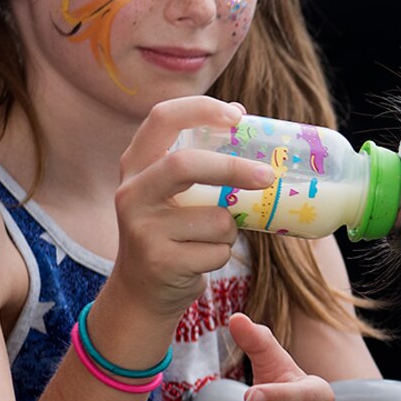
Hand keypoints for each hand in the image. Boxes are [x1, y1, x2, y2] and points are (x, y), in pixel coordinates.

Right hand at [105, 97, 275, 324]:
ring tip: (210, 238)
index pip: (162, 118)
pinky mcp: (159, 261)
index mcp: (136, 164)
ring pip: (216, 219)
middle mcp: (132, 192)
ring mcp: (142, 228)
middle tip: (268, 176)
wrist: (142, 291)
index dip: (201, 110)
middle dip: (233, 169)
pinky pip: (217, 251)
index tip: (238, 116)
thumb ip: (197, 162)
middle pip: (186, 165)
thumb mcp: (172, 192)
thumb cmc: (172, 232)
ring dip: (230, 230)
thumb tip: (242, 117)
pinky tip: (200, 260)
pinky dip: (222, 255)